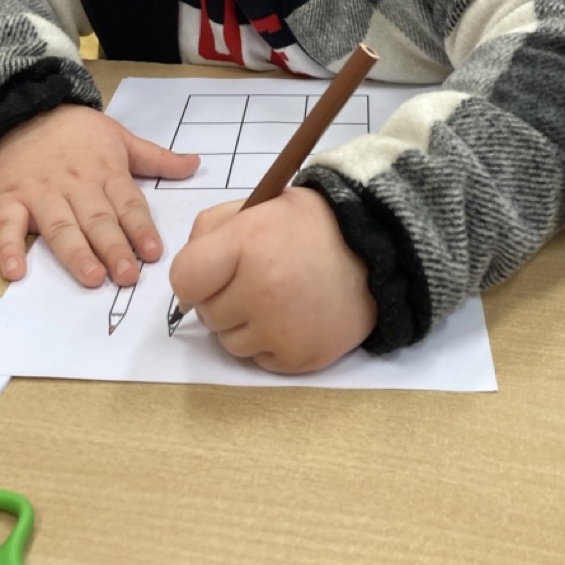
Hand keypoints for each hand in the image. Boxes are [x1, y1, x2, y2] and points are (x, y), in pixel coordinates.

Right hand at [0, 105, 198, 286]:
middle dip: (114, 248)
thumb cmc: (77, 129)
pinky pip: (7, 225)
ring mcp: (41, 193)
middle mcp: (76, 185)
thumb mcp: (121, 137)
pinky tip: (14, 272)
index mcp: (106, 172)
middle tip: (127, 276)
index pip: (127, 204)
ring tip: (91, 277)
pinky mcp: (10, 197)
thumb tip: (196, 164)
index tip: (153, 253)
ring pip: (60, 226)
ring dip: (75, 253)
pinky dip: (9, 248)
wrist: (25, 105)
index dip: (141, 228)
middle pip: (97, 220)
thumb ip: (157, 158)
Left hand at [168, 187, 377, 373]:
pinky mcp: (299, 358)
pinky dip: (270, 343)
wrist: (379, 250)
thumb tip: (188, 272)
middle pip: (206, 314)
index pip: (184, 280)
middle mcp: (260, 291)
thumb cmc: (313, 225)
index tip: (211, 272)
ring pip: (229, 342)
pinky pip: (260, 360)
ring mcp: (280, 330)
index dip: (194, 277)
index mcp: (246, 245)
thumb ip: (213, 227)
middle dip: (222, 298)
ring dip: (243, 324)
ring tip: (277, 298)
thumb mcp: (260, 205)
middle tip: (255, 279)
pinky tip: (293, 317)